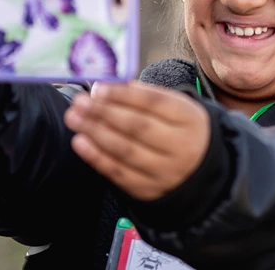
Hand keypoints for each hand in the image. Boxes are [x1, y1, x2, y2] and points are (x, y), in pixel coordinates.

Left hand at [64, 82, 210, 200]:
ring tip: (75, 118)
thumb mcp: (177, 108)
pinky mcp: (150, 190)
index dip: (123, 95)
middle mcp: (181, 146)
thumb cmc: (181, 130)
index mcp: (190, 119)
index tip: (98, 88)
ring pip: (126, 150)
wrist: (200, 170)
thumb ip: (148, 95)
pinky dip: (96, 157)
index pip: (154, 103)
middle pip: (138, 127)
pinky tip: (81, 142)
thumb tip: (112, 85)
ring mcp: (166, 171)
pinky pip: (119, 173)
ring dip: (95, 132)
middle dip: (104, 112)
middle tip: (80, 102)